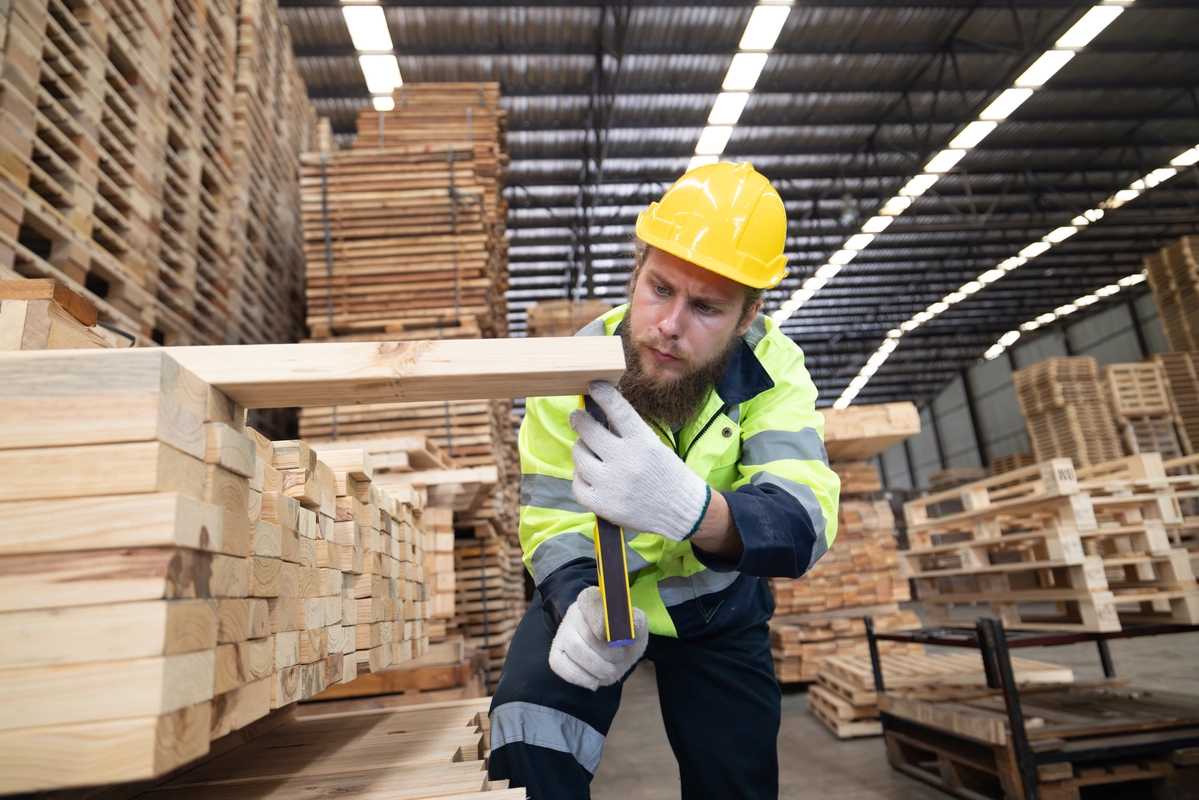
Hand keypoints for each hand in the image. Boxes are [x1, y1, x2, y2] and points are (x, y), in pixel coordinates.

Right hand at [549, 586, 647, 689]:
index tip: (608, 634)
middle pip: (585, 632)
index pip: (589, 600)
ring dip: (597, 666)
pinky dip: (581, 677)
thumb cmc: (624, 638)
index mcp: (594, 600)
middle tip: (618, 658)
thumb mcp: (637, 628)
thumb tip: (626, 626)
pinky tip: (594, 680)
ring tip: (608, 670)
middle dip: (606, 652)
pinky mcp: (556, 653)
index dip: (598, 617)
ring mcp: (563, 633)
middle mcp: (575, 613)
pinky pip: (561, 665)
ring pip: (574, 648)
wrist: (614, 656)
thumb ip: (636, 622)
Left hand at [569, 381, 710, 541]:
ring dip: (580, 449)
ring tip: (586, 449)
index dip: (603, 394)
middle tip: (577, 417)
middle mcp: (626, 460)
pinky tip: (588, 474)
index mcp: (643, 441)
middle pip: (588, 431)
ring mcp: (612, 484)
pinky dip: (580, 477)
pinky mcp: (603, 505)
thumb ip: (629, 432)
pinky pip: (577, 484)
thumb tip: (601, 413)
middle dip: (579, 420)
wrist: (682, 511)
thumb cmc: (668, 474)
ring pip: (579, 456)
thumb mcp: (655, 445)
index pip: (617, 410)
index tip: (594, 387)